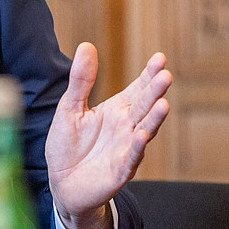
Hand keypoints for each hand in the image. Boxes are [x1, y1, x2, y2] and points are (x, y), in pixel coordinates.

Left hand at [45, 42, 171, 228]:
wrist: (61, 183)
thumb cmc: (68, 145)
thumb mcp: (69, 108)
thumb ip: (81, 80)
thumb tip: (86, 46)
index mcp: (116, 111)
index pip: (137, 89)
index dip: (148, 74)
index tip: (160, 57)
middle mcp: (126, 128)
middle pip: (144, 106)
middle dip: (155, 92)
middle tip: (166, 75)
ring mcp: (126, 149)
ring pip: (144, 131)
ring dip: (154, 119)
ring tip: (164, 103)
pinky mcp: (119, 171)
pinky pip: (131, 159)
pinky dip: (137, 148)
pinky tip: (141, 136)